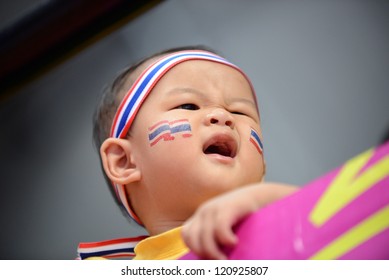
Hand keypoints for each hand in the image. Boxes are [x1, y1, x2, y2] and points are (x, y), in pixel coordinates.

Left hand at [182, 182, 296, 258]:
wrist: (263, 197)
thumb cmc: (246, 219)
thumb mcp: (226, 229)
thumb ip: (215, 240)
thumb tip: (208, 261)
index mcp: (201, 217)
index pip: (187, 236)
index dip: (197, 249)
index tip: (211, 257)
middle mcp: (204, 211)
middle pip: (193, 239)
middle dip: (204, 255)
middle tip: (220, 262)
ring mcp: (214, 208)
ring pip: (204, 238)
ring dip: (214, 253)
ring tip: (227, 258)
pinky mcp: (227, 207)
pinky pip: (219, 229)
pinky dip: (226, 240)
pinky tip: (235, 243)